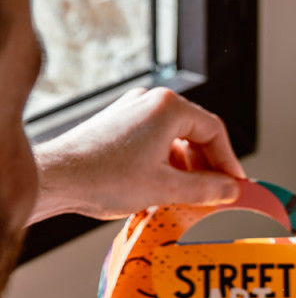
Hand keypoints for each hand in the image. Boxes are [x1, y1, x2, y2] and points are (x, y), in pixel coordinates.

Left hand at [29, 87, 245, 223]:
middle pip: (196, 133)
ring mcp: (132, 112)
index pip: (214, 131)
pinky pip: (157, 142)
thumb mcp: (167, 188)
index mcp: (167, 108)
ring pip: (176, 139)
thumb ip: (206, 189)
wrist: (58, 178)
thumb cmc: (103, 177)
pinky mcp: (120, 126)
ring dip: (189, 167)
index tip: (236, 185)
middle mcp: (150, 102)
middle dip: (210, 165)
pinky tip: (167, 188)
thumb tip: (230, 191)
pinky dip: (169, 164)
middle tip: (218, 193)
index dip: (230, 162)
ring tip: (191, 195)